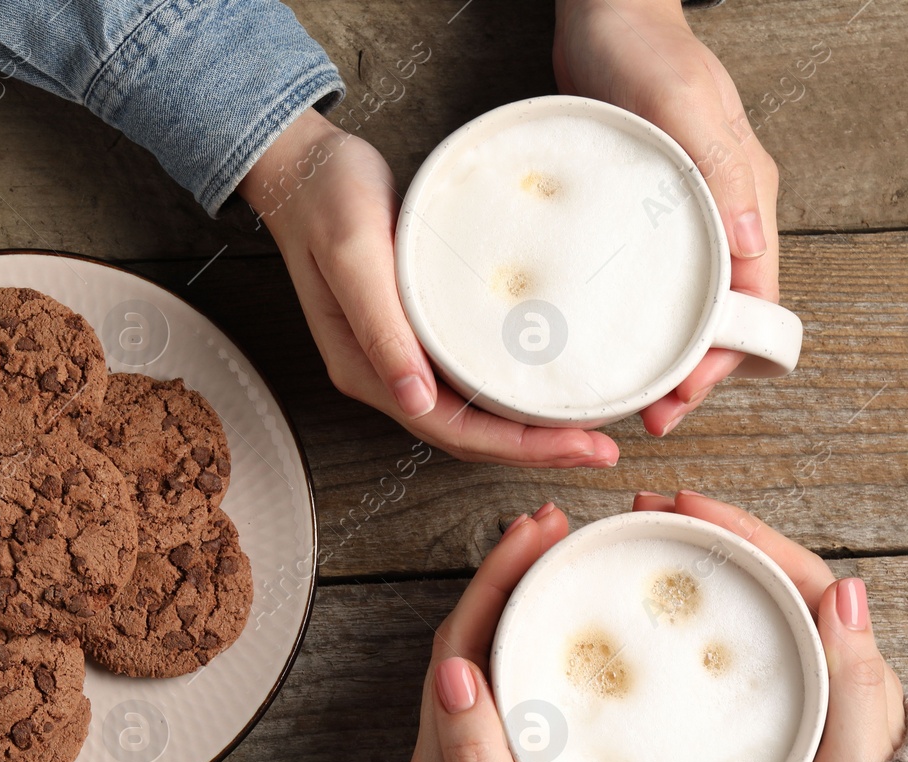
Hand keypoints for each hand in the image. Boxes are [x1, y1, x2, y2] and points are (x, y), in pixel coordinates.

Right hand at [240, 109, 618, 468]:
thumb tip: (414, 398)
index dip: (520, 447)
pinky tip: (548, 385)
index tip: (580, 444)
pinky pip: (471, 380)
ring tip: (588, 428)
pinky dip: (513, 393)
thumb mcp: (354, 253)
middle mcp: (386, 374)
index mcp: (367, 369)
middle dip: (537, 449)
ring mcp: (401, 356)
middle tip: (603, 447)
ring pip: (474, 415)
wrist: (304, 166)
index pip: (454, 430)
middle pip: (470, 435)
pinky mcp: (417, 332)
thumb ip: (380, 326)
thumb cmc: (327, 199)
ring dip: (530, 430)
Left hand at [403, 502, 601, 761]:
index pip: (460, 641)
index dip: (497, 579)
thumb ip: (479, 752)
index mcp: (439, 757)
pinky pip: (514, 682)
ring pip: (493, 656)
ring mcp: (477, 758)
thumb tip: (453, 666)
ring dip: (523, 602)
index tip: (537, 532)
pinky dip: (538, 641)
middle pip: (472, 637)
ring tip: (563, 557)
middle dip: (509, 575)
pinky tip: (570, 625)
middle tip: (555, 526)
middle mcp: (448, 750)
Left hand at [555, 0, 780, 436]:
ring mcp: (684, 218)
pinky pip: (650, 282)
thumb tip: (751, 252)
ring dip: (663, 356)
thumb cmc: (645, 48)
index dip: (725, 358)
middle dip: (694, 375)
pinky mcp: (642, 215)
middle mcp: (725, 218)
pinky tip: (600, 340)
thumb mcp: (681, 104)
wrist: (604, 10)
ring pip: (686, 308)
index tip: (683, 397)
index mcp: (748, 202)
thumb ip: (720, 172)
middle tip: (650, 417)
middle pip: (723, 318)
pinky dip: (635, 320)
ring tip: (626, 397)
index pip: (754, 301)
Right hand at [633, 491, 905, 761]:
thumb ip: (855, 674)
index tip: (685, 503)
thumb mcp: (860, 745)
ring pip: (731, 609)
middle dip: (700, 535)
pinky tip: (644, 620)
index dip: (736, 528)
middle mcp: (810, 656)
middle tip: (643, 511)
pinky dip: (679, 624)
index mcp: (840, 651)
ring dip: (687, 571)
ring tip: (637, 545)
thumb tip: (849, 589)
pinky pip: (711, 651)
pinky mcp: (746, 713)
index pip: (786, 567)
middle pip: (754, 577)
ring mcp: (778, 682)